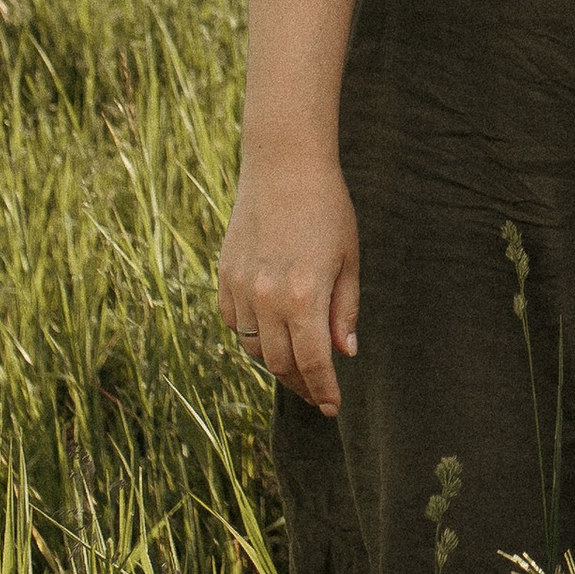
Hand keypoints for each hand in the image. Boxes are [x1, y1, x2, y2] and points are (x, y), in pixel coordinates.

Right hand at [217, 159, 360, 415]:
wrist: (284, 166)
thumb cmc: (327, 209)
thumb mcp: (349, 260)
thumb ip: (344, 310)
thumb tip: (344, 352)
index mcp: (303, 295)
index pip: (313, 362)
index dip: (323, 389)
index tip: (332, 407)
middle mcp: (267, 297)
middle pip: (279, 363)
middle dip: (301, 383)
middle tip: (317, 392)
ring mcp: (241, 287)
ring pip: (254, 347)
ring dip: (276, 361)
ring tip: (298, 364)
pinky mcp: (225, 276)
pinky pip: (236, 323)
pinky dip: (253, 335)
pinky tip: (272, 331)